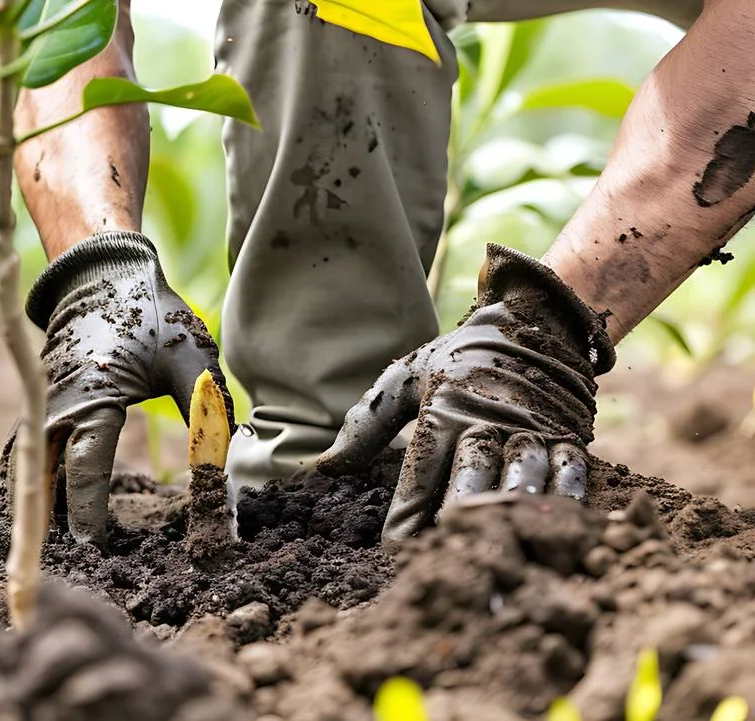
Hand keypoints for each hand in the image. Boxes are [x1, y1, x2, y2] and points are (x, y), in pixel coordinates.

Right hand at [20, 231, 230, 543]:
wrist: (103, 269)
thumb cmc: (152, 313)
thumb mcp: (190, 360)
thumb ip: (205, 417)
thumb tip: (225, 475)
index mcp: (93, 394)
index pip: (84, 465)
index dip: (87, 510)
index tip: (94, 546)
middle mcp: (57, 402)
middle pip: (40, 473)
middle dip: (47, 519)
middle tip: (61, 563)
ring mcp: (42, 400)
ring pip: (27, 463)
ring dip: (34, 501)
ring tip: (46, 546)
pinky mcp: (41, 400)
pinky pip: (29, 448)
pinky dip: (32, 478)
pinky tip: (42, 507)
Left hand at [318, 243, 615, 539]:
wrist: (535, 318)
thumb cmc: (461, 354)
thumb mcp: (406, 378)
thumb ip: (367, 425)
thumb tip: (322, 468)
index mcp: (441, 415)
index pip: (417, 487)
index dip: (405, 529)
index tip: (396, 560)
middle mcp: (485, 427)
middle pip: (465, 497)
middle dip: (451, 538)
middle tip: (440, 572)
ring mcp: (530, 433)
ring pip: (517, 495)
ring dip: (505, 532)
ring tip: (493, 567)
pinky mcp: (569, 438)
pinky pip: (568, 483)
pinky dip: (559, 513)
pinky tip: (550, 543)